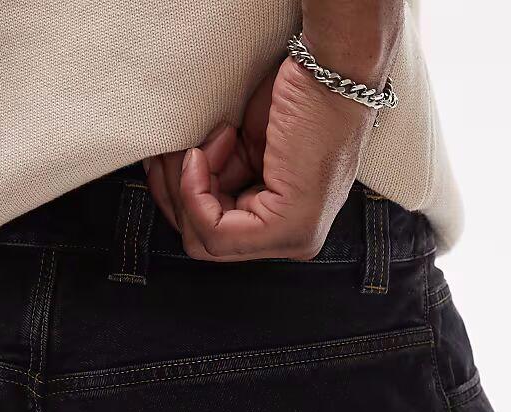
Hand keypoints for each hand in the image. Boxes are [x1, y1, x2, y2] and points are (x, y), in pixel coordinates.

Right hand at [144, 33, 395, 261]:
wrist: (332, 69)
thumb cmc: (297, 95)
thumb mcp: (248, 146)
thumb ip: (223, 178)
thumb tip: (178, 187)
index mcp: (285, 225)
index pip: (213, 234)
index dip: (185, 192)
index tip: (195, 147)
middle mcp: (292, 240)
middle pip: (203, 243)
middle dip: (178, 193)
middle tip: (184, 147)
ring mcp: (294, 239)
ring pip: (205, 242)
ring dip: (188, 184)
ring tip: (207, 140)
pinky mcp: (289, 228)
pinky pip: (216, 233)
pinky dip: (196, 190)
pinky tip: (212, 150)